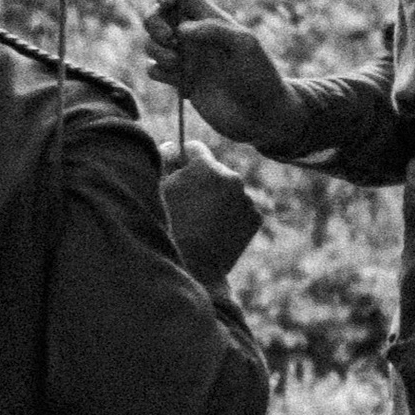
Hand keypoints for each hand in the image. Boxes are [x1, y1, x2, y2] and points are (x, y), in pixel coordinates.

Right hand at [143, 0, 297, 151]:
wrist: (262, 116)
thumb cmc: (260, 76)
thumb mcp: (245, 44)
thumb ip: (214, 29)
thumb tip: (181, 28)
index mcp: (210, 20)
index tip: (165, 3)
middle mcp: (195, 37)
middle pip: (157, 15)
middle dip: (154, 22)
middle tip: (170, 39)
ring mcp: (187, 59)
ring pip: (151, 44)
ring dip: (157, 51)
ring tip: (178, 64)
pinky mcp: (181, 82)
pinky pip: (154, 70)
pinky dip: (159, 73)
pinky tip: (183, 85)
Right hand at [161, 140, 268, 284]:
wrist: (193, 268)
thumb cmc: (168, 228)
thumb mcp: (159, 191)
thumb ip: (165, 162)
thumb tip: (172, 146)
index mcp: (206, 166)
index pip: (194, 148)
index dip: (183, 158)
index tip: (178, 169)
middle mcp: (232, 177)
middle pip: (214, 170)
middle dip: (202, 180)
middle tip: (188, 203)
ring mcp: (246, 198)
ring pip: (229, 190)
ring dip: (218, 198)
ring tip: (201, 222)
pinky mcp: (256, 217)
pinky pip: (241, 208)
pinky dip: (231, 215)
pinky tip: (216, 230)